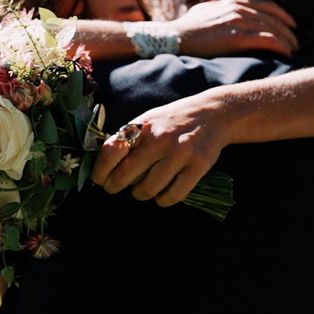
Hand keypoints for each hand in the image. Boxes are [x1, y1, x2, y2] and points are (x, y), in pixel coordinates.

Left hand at [90, 94, 231, 205]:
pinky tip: (162, 194)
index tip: (99, 180)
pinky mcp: (198, 165)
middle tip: (115, 189)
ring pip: (148, 189)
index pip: (111, 151)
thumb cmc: (173, 120)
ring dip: (140, 194)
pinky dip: (164, 200)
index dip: (100, 170)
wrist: (214, 113)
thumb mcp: (148, 120)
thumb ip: (128, 138)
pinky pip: (173, 195)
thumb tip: (104, 165)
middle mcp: (159, 139)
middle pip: (125, 175)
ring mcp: (180, 152)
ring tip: (141, 190)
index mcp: (143, 126)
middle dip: (115, 187)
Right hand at [168, 0, 297, 57]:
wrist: (174, 38)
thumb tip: (220, 5)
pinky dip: (280, 47)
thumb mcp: (203, 9)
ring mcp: (238, 23)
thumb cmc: (185, 28)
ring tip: (293, 50)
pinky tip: (285, 54)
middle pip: (273, 18)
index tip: (290, 25)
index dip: (281, 15)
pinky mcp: (237, 38)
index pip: (266, 6)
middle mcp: (238, 9)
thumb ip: (216, 6)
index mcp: (232, 2)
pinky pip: (267, 40)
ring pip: (273, 29)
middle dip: (288, 30)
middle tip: (295, 41)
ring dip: (287, 40)